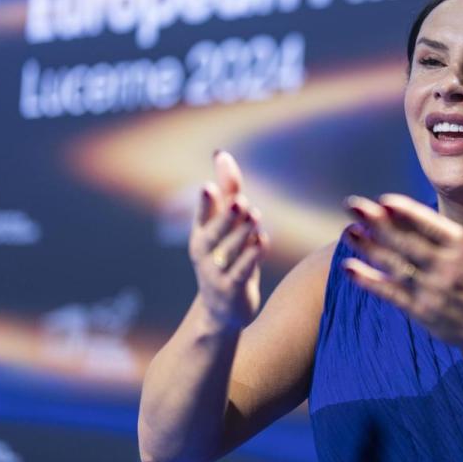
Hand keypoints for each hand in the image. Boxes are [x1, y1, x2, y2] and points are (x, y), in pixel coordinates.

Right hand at [188, 151, 268, 330]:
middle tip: (239, 202)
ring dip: (243, 233)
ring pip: (230, 250)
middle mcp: (205, 253)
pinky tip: (262, 241)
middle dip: (227, 217)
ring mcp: (216, 273)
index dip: (205, 203)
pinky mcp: (232, 288)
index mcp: (200, 234)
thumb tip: (222, 154)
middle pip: (215, 233)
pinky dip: (252, 256)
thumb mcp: (226, 225)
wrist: (222, 308)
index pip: (202, 215)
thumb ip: (227, 191)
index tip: (208, 188)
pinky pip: (242, 271)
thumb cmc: (226, 257)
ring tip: (255, 216)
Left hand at [342, 174, 462, 354]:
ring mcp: (434, 293)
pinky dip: (369, 282)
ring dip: (368, 248)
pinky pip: (392, 294)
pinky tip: (349, 268)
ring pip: (394, 266)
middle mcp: (448, 269)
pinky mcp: (424, 313)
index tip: (384, 200)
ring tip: (347, 231)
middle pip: (406, 243)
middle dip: (377, 223)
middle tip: (352, 205)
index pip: (430, 226)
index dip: (406, 213)